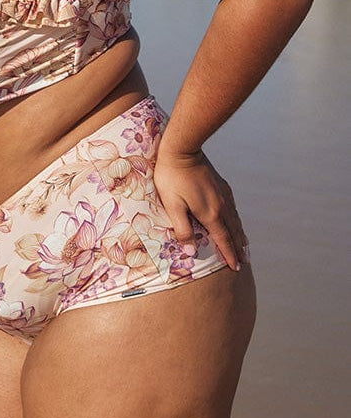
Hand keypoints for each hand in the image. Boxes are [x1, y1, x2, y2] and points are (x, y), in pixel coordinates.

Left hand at [153, 149, 248, 270]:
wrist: (182, 149)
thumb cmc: (172, 178)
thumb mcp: (172, 206)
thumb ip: (182, 230)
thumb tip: (191, 252)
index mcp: (210, 214)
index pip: (223, 240)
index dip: (229, 255)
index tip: (235, 268)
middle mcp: (222, 205)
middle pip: (233, 231)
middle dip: (238, 248)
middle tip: (244, 261)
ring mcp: (223, 194)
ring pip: (235, 219)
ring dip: (240, 234)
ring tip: (243, 245)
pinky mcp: (221, 184)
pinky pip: (233, 208)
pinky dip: (236, 220)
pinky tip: (235, 220)